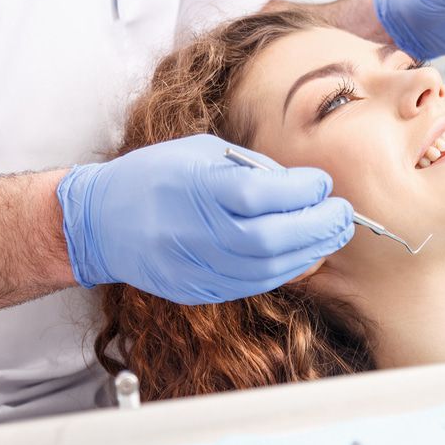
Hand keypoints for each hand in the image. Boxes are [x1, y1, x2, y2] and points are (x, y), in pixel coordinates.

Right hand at [57, 134, 353, 304]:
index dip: (302, 192)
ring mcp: (194, 267)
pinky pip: (252, 285)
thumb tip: (304, 187)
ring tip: (331, 235)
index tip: (323, 184)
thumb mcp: (201, 153)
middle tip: (342, 215)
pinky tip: (302, 255)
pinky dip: (285, 270)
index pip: (261, 195)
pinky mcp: (198, 290)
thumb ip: (252, 171)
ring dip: (309, 252)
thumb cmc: (155, 176)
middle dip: (317, 227)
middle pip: (271, 239)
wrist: (101, 222)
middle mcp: (194, 232)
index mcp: (195, 189)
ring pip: (267, 269)